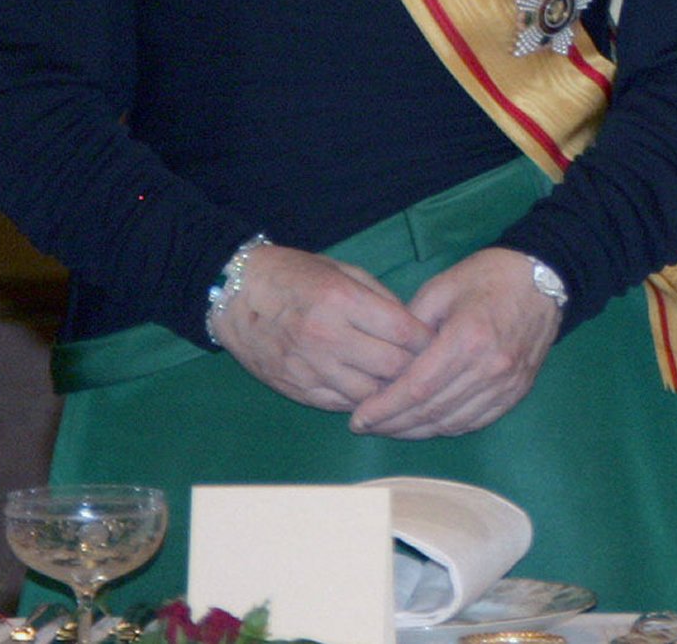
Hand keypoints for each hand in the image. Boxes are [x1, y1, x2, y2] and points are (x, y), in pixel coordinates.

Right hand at [210, 243, 434, 410]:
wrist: (235, 297)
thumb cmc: (292, 274)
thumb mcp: (339, 270)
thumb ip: (378, 297)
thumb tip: (412, 326)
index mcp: (342, 300)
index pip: (403, 331)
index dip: (428, 341)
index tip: (441, 343)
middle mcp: (329, 338)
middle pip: (393, 368)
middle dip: (416, 369)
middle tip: (428, 367)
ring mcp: (313, 368)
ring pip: (372, 395)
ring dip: (391, 391)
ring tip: (402, 383)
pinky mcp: (300, 390)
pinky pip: (343, 405)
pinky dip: (362, 401)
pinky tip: (372, 392)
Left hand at [347, 247, 561, 438]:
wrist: (543, 279)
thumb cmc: (488, 276)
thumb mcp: (442, 287)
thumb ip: (412, 323)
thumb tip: (388, 356)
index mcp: (467, 338)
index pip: (418, 387)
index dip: (385, 407)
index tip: (359, 417)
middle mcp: (488, 369)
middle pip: (432, 411)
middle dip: (394, 423)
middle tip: (366, 425)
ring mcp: (506, 385)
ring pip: (453, 423)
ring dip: (418, 430)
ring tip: (390, 427)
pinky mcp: (517, 393)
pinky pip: (475, 421)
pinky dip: (446, 426)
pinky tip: (426, 422)